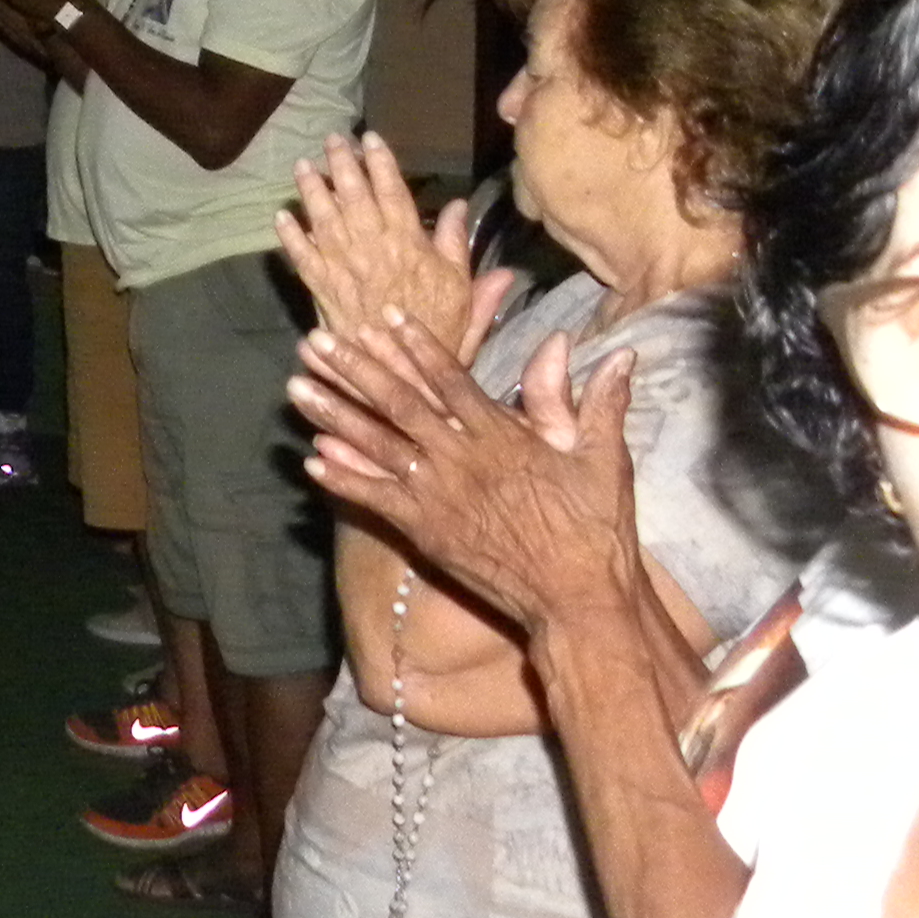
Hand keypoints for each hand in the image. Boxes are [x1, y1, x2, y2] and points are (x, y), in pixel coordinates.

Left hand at [273, 132, 500, 351]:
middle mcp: (371, 246)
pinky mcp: (321, 288)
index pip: (391, 191)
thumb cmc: (436, 330)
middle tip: (331, 139)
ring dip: (311, 190)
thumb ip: (458, 245)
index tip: (370, 139)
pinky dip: (290, 235)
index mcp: (407, 242)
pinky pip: (302, 256)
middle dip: (341, 164)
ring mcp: (342, 266)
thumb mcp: (461, 287)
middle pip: (353, 195)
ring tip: (302, 165)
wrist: (399, 370)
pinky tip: (280, 215)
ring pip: (323, 218)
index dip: (380, 162)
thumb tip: (460, 205)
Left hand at [290, 312, 645, 637]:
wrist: (579, 600)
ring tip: (296, 388)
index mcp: (503, 436)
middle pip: (399, 404)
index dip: (415, 346)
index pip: (451, 380)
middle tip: (315, 341)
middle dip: (355, 369)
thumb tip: (621, 354)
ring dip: (334, 415)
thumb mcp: (605, 460)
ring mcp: (440, 497)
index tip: (382, 317)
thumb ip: (598, 403)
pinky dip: (345, 480)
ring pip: (378, 446)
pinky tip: (311, 460)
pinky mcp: (428, 533)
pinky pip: (377, 501)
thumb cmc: (598, 531)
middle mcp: (463, 459)